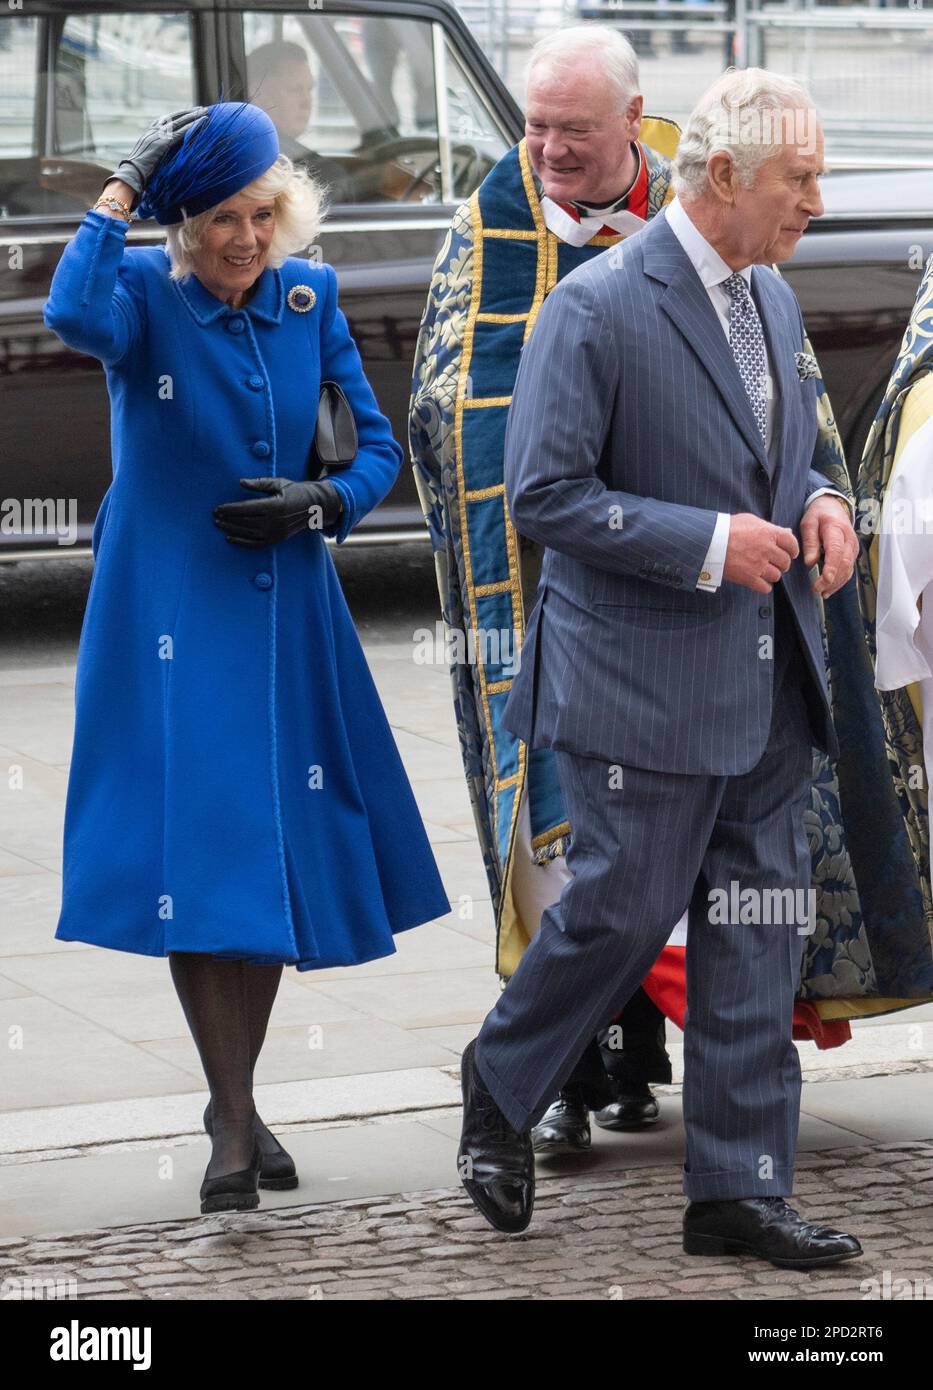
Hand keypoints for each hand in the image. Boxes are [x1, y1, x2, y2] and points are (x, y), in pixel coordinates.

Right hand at [106, 106, 207, 203]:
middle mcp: (154, 131)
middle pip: (174, 117)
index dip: (179, 115)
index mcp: (149, 133)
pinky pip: (182, 132)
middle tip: (202, 108)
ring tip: (205, 111)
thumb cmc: (139, 172)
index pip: (166, 120)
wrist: (132, 174)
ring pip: (180, 121)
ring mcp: (158, 135)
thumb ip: (158, 154)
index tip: (189, 112)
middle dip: (188, 112)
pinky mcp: (164, 143)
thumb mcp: (149, 159)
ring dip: (193, 116)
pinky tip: (202, 122)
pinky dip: (193, 126)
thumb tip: (165, 159)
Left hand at [213, 478, 342, 547]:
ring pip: (248, 533)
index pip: (247, 509)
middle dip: (228, 519)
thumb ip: (259, 483)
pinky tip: (230, 538)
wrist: (314, 507)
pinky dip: (242, 543)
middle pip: (245, 522)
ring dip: (231, 530)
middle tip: (214, 517)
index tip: (218, 508)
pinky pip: (256, 544)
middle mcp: (275, 521)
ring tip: (219, 525)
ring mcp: (276, 532)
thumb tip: (241, 482)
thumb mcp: (279, 482)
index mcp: (275, 505)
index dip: (231, 509)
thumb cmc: (295, 491)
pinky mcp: (277, 539)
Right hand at [722, 513, 799, 593]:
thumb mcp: (750, 520)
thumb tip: (786, 531)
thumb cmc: (727, 528)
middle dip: (782, 563)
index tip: (790, 553)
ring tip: (764, 571)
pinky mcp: (749, 578)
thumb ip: (770, 527)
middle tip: (775, 563)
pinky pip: (765, 587)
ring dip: (772, 574)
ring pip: (776, 576)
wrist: (709, 541)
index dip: (792, 549)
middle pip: (785, 562)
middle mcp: (767, 550)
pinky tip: (758, 580)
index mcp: (769, 533)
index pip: (792, 543)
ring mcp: (758, 565)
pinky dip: (764, 586)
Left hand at [800, 495, 858, 598]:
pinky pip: (848, 570)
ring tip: (821, 592)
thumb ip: (809, 542)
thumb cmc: (819, 515)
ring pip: (848, 569)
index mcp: (836, 529)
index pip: (836, 550)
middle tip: (816, 589)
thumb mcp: (809, 523)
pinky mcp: (852, 554)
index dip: (832, 566)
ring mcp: (853, 548)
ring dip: (836, 583)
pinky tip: (828, 590)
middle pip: (844, 563)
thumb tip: (810, 562)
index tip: (825, 579)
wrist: (833, 507)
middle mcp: (849, 540)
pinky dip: (840, 582)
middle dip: (832, 579)